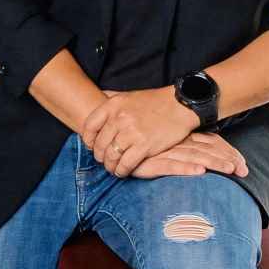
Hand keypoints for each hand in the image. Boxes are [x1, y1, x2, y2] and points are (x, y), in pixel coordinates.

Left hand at [82, 87, 199, 175]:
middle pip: (99, 143)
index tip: (90, 146)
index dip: (87, 139)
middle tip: (102, 160)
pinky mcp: (145, 145)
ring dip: (109, 165)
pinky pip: (126, 163)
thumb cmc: (154, 102)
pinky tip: (122, 172)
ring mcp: (131, 132)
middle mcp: (119, 118)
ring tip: (112, 168)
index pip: (90, 125)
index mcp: (113, 105)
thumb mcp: (128, 96)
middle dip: (99, 156)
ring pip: (111, 155)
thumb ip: (111, 100)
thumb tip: (97, 97)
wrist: (180, 104)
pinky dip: (122, 170)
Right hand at [132, 131, 249, 178]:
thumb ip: (181, 142)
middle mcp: (176, 141)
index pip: (211, 142)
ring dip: (213, 163)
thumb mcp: (163, 138)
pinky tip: (199, 172)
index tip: (242, 164)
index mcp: (182, 135)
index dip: (227, 152)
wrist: (110, 129)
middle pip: (208, 150)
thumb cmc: (138, 133)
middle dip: (227, 160)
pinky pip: (170, 165)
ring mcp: (164, 151)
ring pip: (194, 157)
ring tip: (231, 170)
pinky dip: (185, 168)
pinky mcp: (150, 161)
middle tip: (244, 170)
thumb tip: (201, 154)